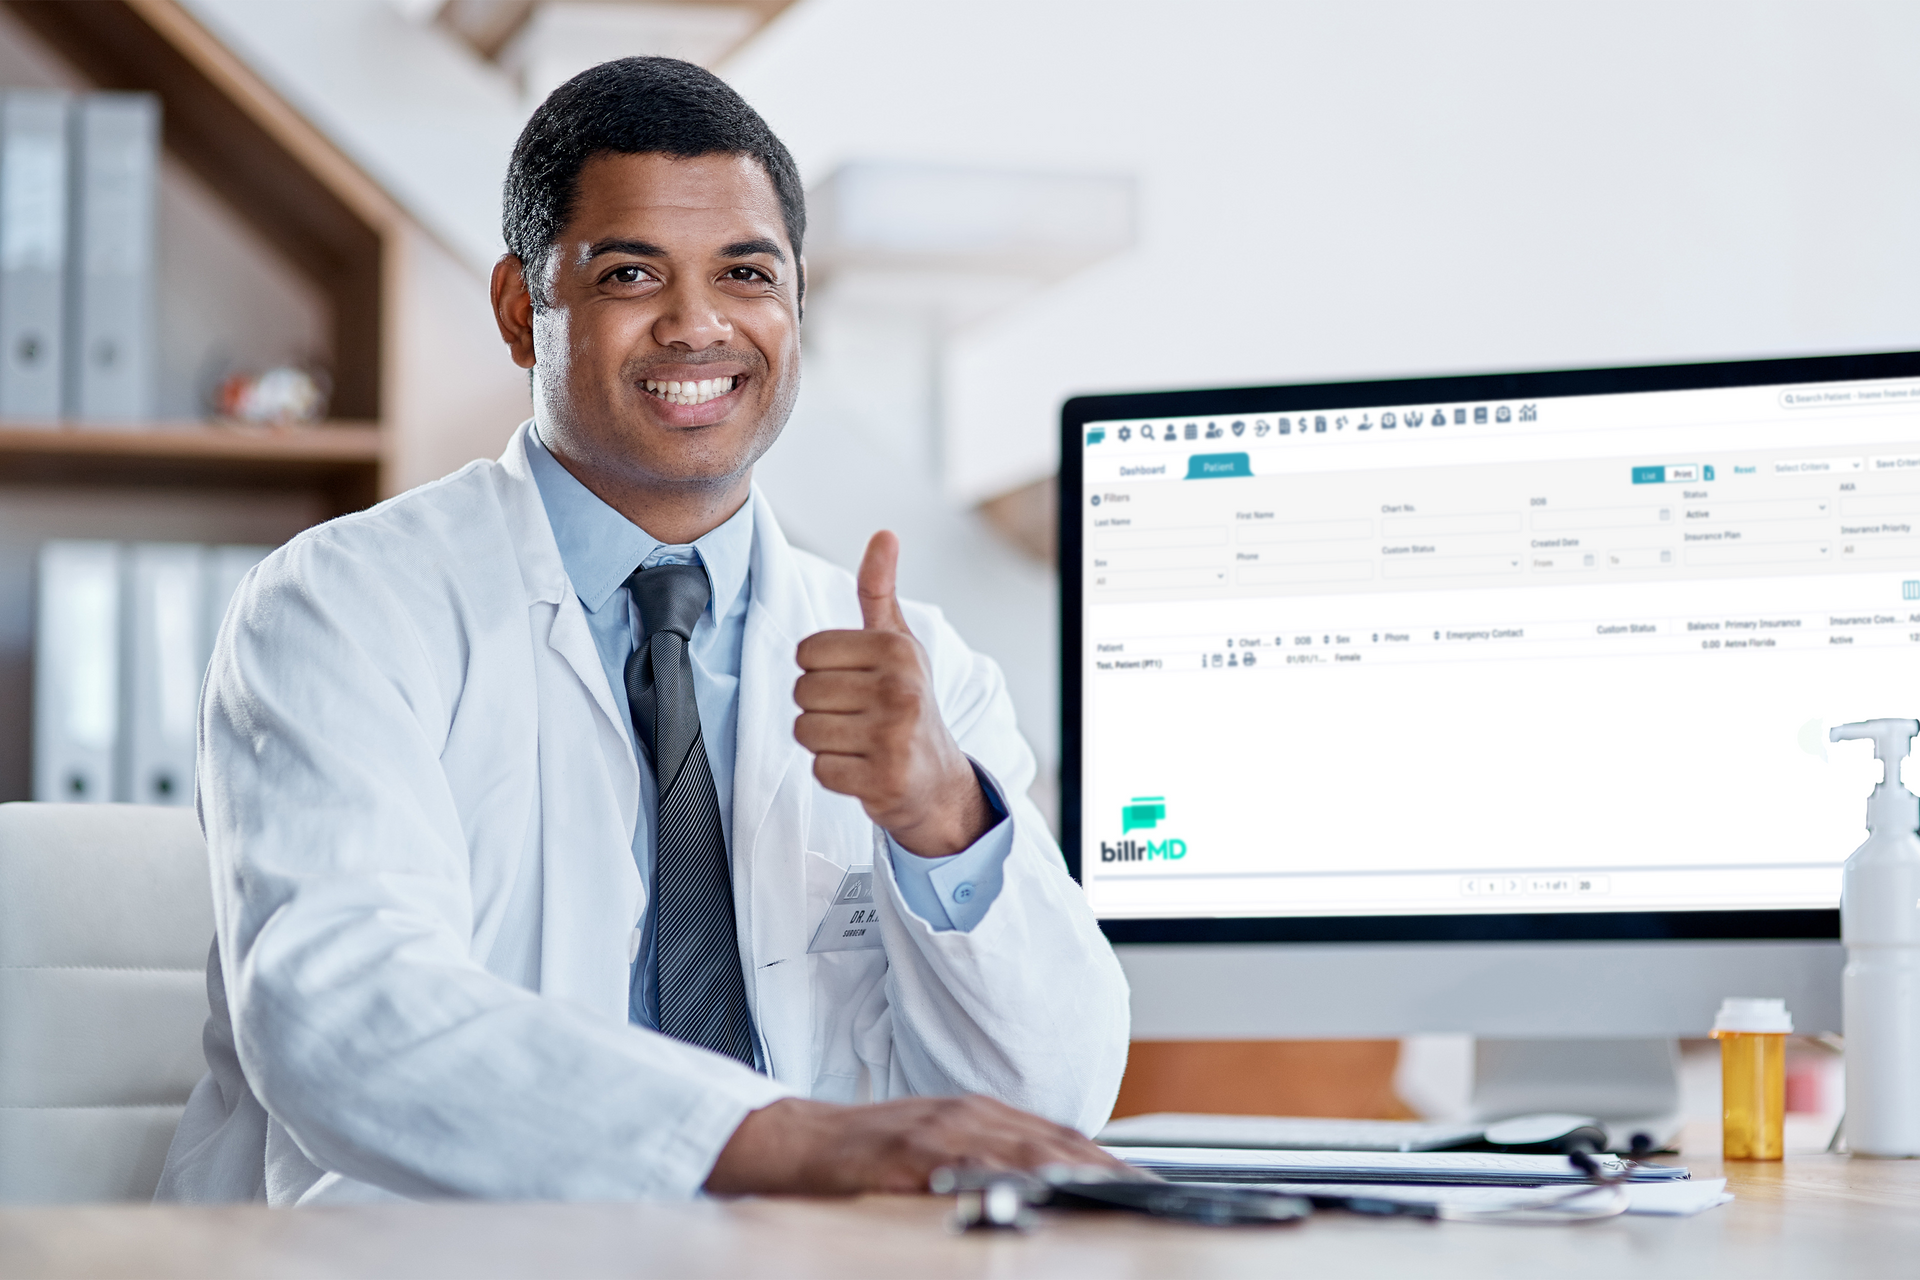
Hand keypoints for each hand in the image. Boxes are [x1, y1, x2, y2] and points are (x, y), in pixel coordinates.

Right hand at [703, 1095, 1130, 1194]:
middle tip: (1142, 1190)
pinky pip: (966, 1163)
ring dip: (1067, 1168)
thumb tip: (1035, 1180)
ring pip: (1019, 1147)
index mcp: (978, 1112)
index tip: (1140, 1180)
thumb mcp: (935, 1147)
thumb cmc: (866, 1151)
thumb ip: (982, 1156)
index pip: (1053, 1134)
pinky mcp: (911, 1148)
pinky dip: (1003, 1174)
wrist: (800, 1139)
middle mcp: (968, 1111)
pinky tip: (1030, 1189)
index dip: (1100, 1156)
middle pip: (1049, 1139)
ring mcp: (941, 1127)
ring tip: (1107, 1190)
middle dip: (1100, 1165)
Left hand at [793, 531, 994, 856]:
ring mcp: (894, 737)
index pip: (807, 652)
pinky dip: (834, 773)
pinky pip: (820, 770)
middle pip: (802, 692)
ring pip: (805, 731)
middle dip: (819, 708)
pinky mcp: (884, 780)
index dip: (818, 670)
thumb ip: (879, 590)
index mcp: (896, 649)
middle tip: (854, 716)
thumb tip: (884, 534)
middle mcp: (900, 689)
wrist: (937, 777)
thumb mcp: (898, 643)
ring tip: (857, 740)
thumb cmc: (906, 701)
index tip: (851, 682)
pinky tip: (862, 767)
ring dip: (823, 741)